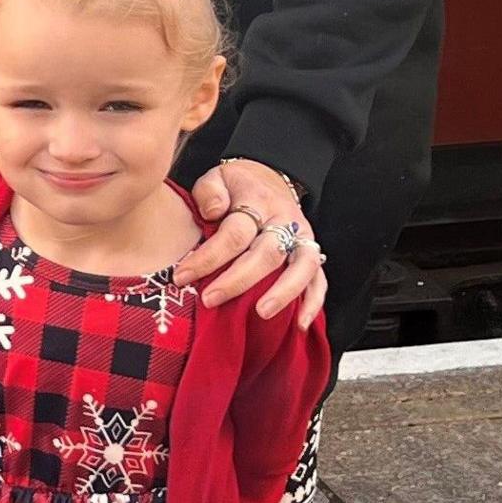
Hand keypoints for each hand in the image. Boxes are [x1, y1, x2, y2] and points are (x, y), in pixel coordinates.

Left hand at [177, 160, 327, 324]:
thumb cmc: (235, 187)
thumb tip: (214, 211)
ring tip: (262, 314)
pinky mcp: (311, 254)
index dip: (208, 257)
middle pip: (266, 254)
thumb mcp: (216, 178)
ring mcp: (302, 238)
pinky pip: (319, 279)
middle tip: (210, 300)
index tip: (181, 277)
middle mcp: (284, 220)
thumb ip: (209, 192)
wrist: (269, 180)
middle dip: (238, 281)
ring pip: (301, 267)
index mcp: (258, 202)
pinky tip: (301, 324)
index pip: (234, 233)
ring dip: (283, 292)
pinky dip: (314, 301)